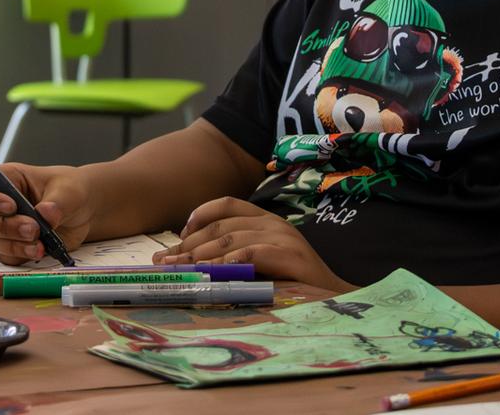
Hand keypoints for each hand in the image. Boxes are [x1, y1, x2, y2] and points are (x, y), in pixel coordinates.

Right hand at [0, 162, 92, 264]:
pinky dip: (20, 255)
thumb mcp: (69, 191)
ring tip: (39, 244)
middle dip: (5, 226)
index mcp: (7, 179)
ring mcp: (2, 226)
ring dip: (13, 244)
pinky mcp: (11, 246)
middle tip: (33, 228)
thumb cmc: (70, 190)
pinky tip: (39, 251)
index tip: (10, 206)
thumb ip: (58, 202)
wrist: (83, 213)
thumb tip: (45, 214)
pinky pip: (5, 255)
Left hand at [160, 197, 348, 291]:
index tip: (180, 236)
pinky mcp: (288, 255)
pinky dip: (227, 262)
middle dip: (189, 244)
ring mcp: (281, 237)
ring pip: (230, 239)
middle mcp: (272, 222)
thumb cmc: (294, 280)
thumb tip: (195, 259)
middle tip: (166, 262)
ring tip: (181, 271)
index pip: (228, 204)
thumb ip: (238, 252)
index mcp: (266, 218)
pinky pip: (250, 254)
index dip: (200, 215)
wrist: (333, 294)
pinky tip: (210, 273)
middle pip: (221, 225)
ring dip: (200, 256)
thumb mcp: (263, 259)